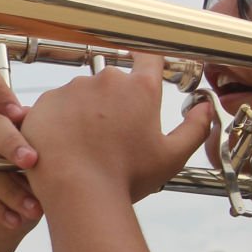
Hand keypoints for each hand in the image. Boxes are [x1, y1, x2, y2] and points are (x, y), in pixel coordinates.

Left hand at [19, 52, 212, 207]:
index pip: (149, 58)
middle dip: (114, 102)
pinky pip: (54, 107)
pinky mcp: (45, 103)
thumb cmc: (125, 178)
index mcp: (140, 89)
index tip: (146, 69)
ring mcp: (72, 89)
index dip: (148, 63)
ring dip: (84, 112)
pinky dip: (58, 122)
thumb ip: (195, 128)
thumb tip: (206, 108)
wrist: (78, 193)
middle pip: (113, 81)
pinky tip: (62, 146)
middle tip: (112, 135)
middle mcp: (106, 81)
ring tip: (85, 146)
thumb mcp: (171, 156)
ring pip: (81, 94)